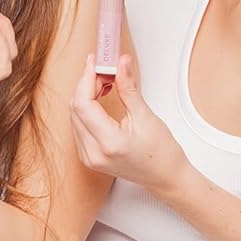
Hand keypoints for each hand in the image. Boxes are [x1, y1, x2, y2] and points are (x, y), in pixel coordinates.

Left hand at [67, 53, 184, 195]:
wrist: (166, 177)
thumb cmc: (161, 153)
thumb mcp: (145, 115)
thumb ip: (128, 87)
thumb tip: (121, 63)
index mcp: (109, 143)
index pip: (83, 104)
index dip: (86, 79)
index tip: (94, 63)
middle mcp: (94, 153)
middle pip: (75, 109)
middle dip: (86, 85)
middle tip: (103, 70)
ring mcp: (89, 157)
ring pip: (74, 117)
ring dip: (85, 96)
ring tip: (104, 83)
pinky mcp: (88, 157)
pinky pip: (78, 127)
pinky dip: (85, 110)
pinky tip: (98, 100)